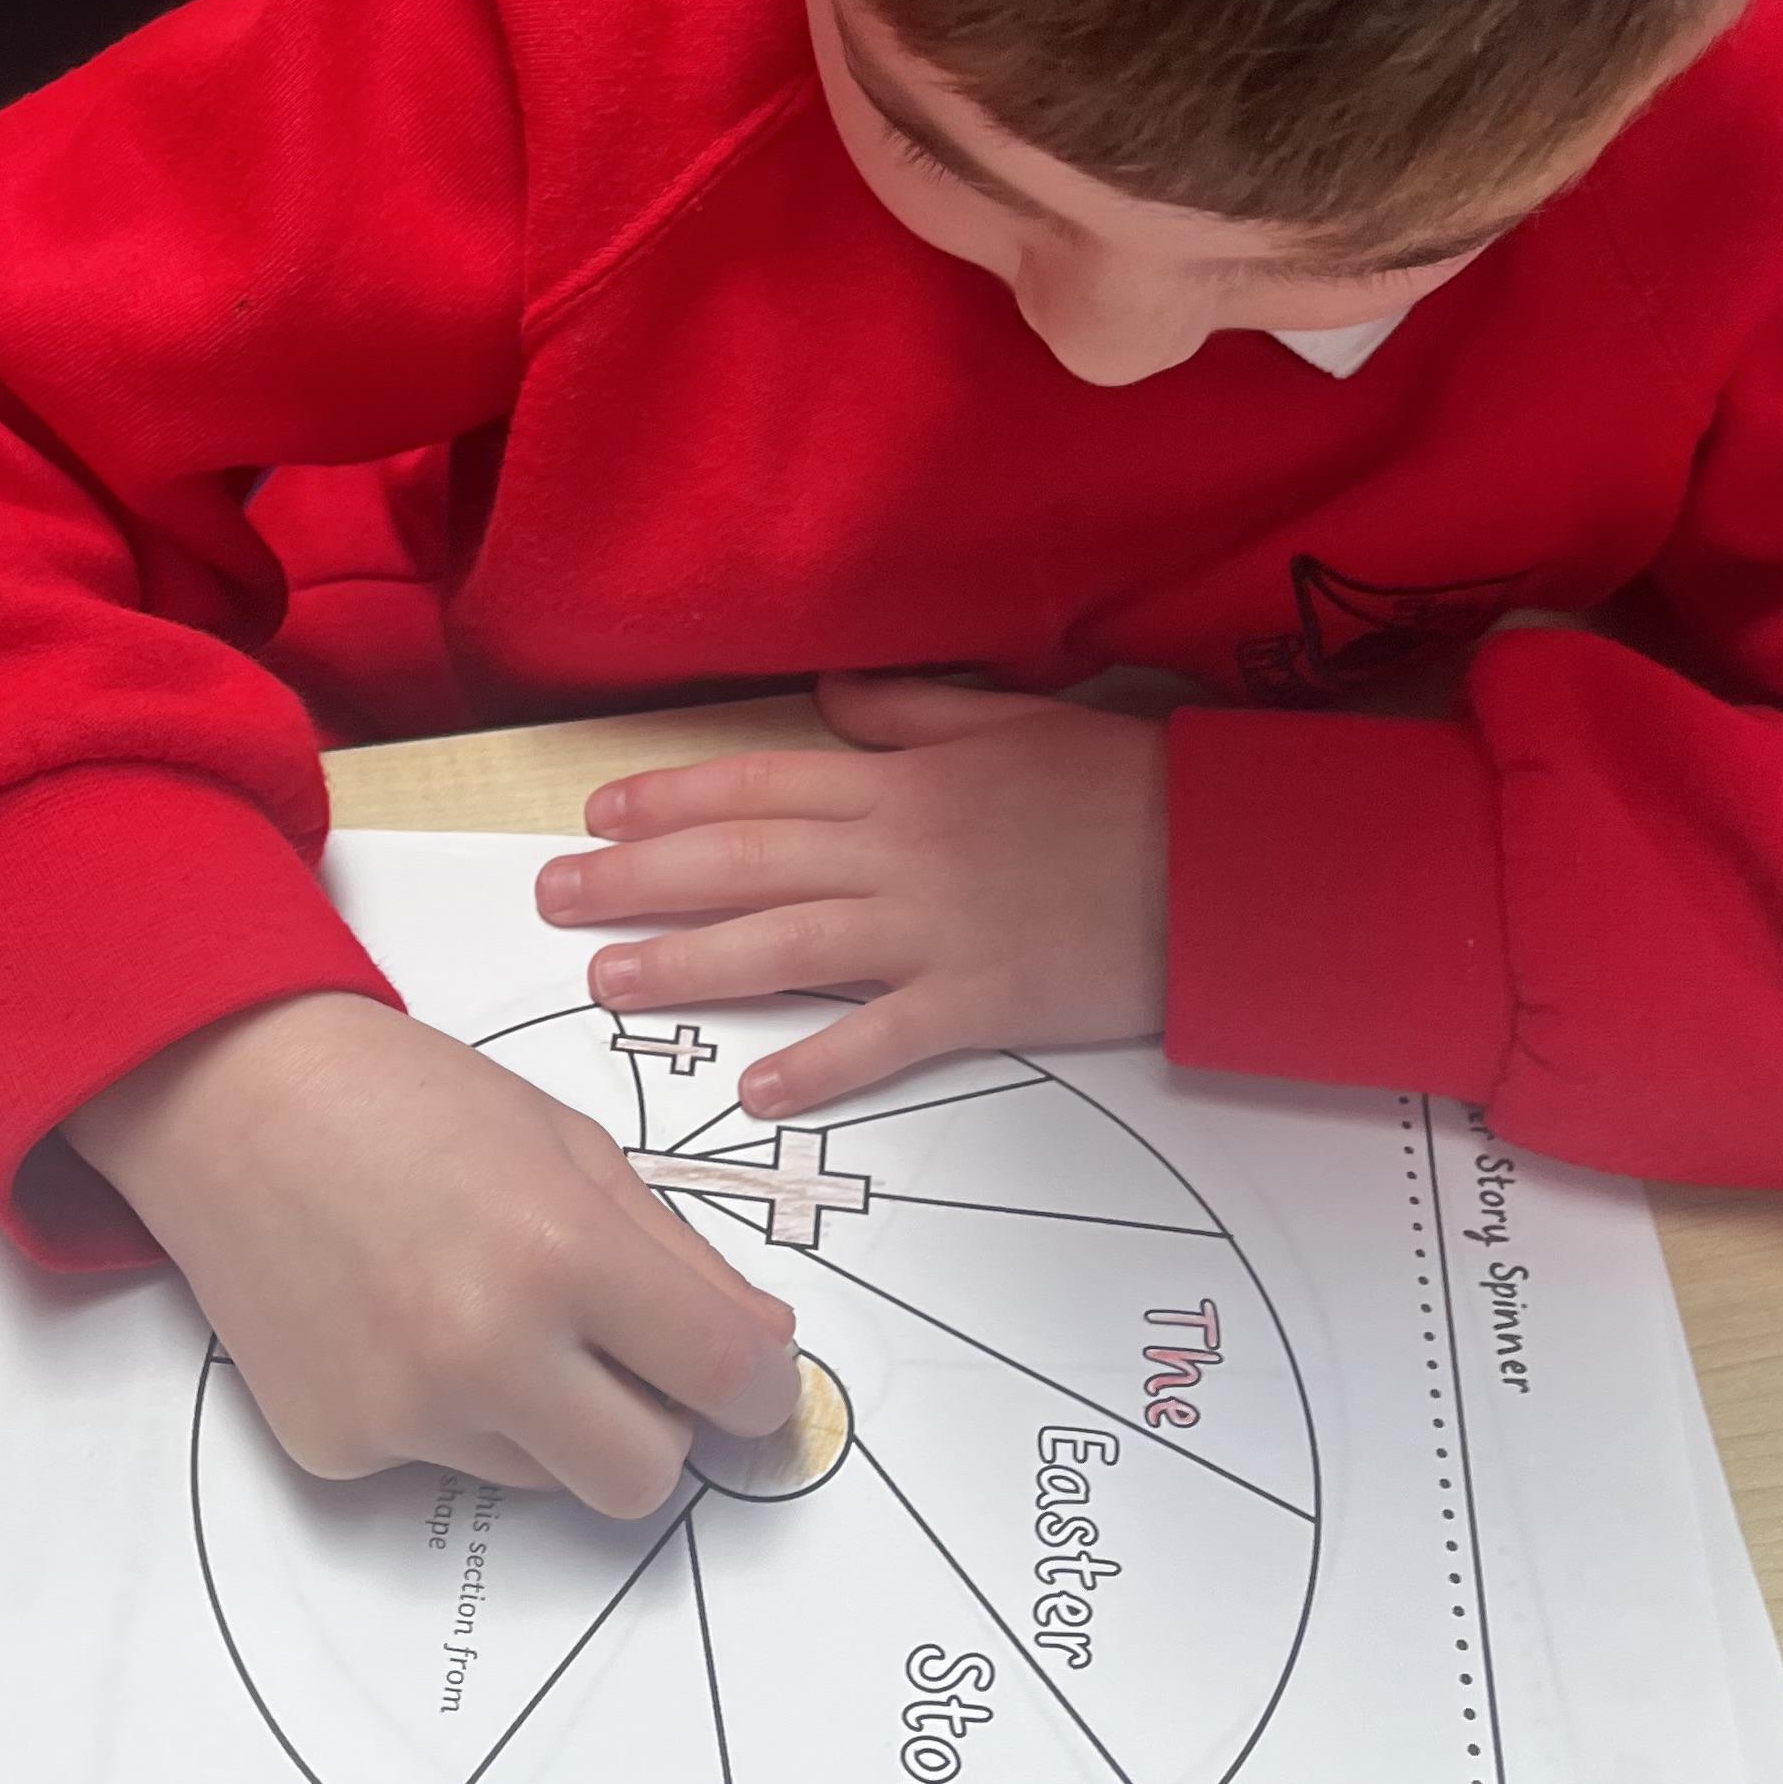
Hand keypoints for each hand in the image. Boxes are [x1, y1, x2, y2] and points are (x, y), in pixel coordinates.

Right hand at [65, 991, 799, 1514]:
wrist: (231, 1100)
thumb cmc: (405, 1100)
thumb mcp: (573, 1145)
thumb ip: (681, 1257)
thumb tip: (763, 1347)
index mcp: (561, 1252)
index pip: (722, 1380)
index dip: (764, 1391)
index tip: (759, 1383)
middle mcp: (482, 1350)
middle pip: (644, 1479)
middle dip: (661, 1429)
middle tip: (632, 1362)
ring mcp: (403, 1412)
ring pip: (549, 1477)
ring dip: (554, 1419)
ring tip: (486, 1307)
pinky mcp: (338, 1449)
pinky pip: (449, 1465)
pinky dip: (456, 1416)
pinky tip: (406, 1323)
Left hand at [536, 676, 1167, 1117]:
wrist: (1228, 858)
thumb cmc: (1128, 786)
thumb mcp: (1017, 719)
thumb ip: (915, 710)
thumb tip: (832, 697)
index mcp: (905, 779)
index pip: (760, 783)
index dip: (669, 798)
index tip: (596, 814)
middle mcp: (903, 850)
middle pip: (745, 861)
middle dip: (639, 879)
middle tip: (554, 901)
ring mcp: (939, 929)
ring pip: (787, 944)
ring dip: (691, 964)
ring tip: (610, 982)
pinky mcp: (986, 1000)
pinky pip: (887, 1036)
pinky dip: (822, 1063)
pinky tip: (758, 1086)